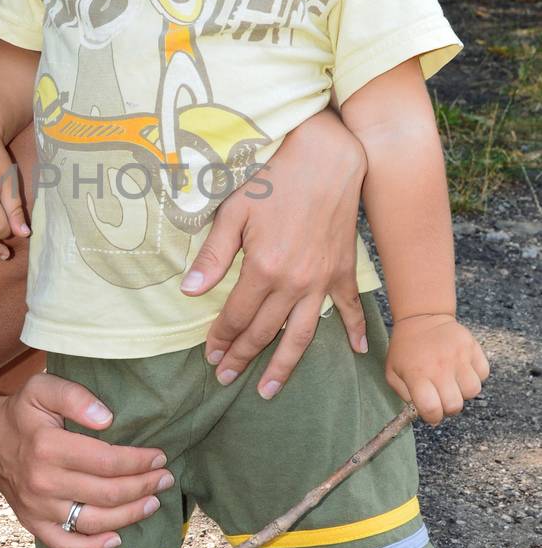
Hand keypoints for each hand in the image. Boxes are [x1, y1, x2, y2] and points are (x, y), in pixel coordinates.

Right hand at [0, 372, 175, 547]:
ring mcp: (39, 508)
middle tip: (165, 478)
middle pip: (106, 494)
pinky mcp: (34, 524)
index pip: (106, 461)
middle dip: (143, 487)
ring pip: (94, 521)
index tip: (159, 456)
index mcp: (48, 447)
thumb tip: (107, 418)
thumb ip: (75, 396)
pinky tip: (116, 539)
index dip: (138, 461)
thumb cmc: (22, 413)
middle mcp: (43, 482)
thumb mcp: (42, 388)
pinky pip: (66, 545)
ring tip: (153, 503)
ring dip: (130, 515)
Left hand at [181, 111, 368, 397]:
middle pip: (264, 331)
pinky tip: (358, 352)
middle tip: (225, 377)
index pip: (236, 316)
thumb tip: (189, 293)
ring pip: (302, 334)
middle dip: (242, 356)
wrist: (326, 158)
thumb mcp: (233, 212)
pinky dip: (354, 331)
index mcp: (263, 269)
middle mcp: (294, 283)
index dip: (220, 337)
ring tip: (269, 389)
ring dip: (284, 364)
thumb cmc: (273, 179)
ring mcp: (322, 280)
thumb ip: (212, 256)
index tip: (208, 355)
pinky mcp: (342, 270)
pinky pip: (349, 308)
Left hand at [385, 313, 489, 423]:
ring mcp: (459, 356)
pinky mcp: (473, 347)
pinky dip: (476, 376)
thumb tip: (422, 412)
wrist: (420, 318)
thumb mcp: (393, 372)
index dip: (433, 418)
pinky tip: (462, 370)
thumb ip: (405, 396)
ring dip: (464, 392)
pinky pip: (483, 373)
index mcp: (417, 374)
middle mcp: (440, 366)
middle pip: (455, 405)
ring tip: (453, 383)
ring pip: (473, 391)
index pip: (432, 409)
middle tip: (442, 399)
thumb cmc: (405, 350)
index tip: (431, 414)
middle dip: (449, 408)